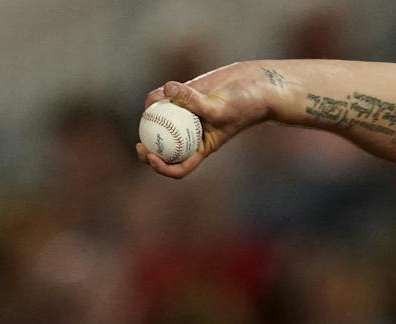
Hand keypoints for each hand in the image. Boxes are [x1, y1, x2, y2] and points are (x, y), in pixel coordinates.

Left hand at [136, 68, 267, 178]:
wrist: (256, 84)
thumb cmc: (245, 104)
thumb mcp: (219, 108)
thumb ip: (193, 101)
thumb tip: (167, 90)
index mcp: (202, 147)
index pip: (180, 166)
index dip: (162, 167)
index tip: (151, 157)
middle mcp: (192, 134)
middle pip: (165, 147)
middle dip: (148, 148)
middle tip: (139, 143)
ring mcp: (188, 114)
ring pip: (163, 119)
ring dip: (154, 114)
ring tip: (153, 102)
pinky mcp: (187, 95)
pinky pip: (168, 98)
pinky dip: (163, 94)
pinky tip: (164, 88)